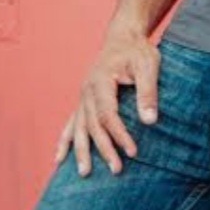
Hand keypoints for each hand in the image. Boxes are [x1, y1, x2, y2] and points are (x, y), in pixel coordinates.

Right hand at [54, 22, 160, 176]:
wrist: (123, 37)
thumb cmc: (137, 50)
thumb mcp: (148, 65)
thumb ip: (148, 92)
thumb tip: (150, 121)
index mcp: (100, 82)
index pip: (108, 115)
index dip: (119, 135)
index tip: (132, 151)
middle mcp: (86, 91)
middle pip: (93, 125)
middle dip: (103, 149)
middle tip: (116, 170)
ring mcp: (82, 96)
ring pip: (79, 128)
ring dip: (81, 151)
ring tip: (84, 173)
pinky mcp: (83, 100)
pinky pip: (71, 123)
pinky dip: (65, 141)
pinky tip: (58, 159)